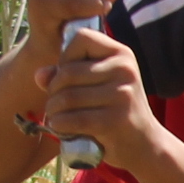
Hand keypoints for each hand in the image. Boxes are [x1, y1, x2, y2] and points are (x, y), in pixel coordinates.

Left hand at [38, 21, 160, 170]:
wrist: (145, 145)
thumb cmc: (116, 111)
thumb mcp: (98, 85)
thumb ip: (67, 75)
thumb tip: (39, 75)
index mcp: (122, 54)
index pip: (82, 38)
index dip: (66, 56)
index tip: (68, 75)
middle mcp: (125, 70)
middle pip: (68, 72)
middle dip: (53, 90)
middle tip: (55, 104)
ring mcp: (121, 95)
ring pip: (67, 97)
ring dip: (53, 110)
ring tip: (56, 117)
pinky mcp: (115, 121)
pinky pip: (73, 119)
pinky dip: (59, 125)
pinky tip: (60, 128)